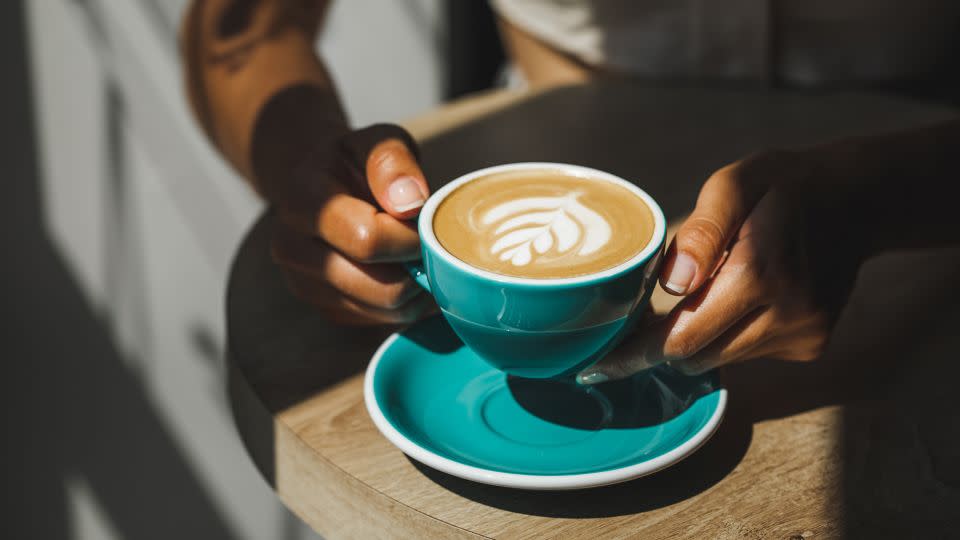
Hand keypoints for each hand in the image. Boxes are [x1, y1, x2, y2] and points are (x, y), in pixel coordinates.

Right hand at [268, 123, 435, 324]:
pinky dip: (402, 303)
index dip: (409, 237)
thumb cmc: (355, 162)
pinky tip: (400, 270)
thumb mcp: (376, 141)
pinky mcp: (322, 308)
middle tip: (427, 244)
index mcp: (302, 200)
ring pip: (383, 309)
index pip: (368, 239)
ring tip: (416, 256)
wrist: (318, 184)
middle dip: (416, 267)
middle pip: (380, 286)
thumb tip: (409, 202)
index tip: (423, 222)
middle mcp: (291, 247)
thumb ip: (392, 161)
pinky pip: (378, 320)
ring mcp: (303, 283)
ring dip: (414, 289)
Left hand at [579, 149, 865, 382]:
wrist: (857, 200)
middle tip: (641, 317)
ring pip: (722, 358)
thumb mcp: (734, 184)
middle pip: (697, 356)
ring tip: (703, 292)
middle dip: (663, 342)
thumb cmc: (781, 186)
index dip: (637, 353)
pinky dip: (731, 334)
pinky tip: (741, 298)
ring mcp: (803, 333)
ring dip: (700, 336)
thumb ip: (701, 231)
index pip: (683, 337)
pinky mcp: (811, 344)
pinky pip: (749, 353)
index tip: (598, 366)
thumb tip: (672, 285)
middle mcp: (786, 313)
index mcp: (760, 272)